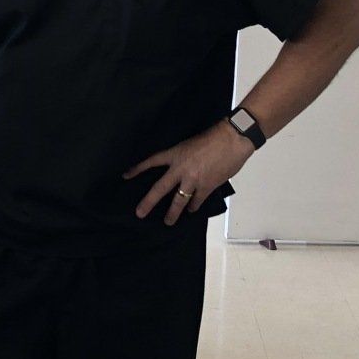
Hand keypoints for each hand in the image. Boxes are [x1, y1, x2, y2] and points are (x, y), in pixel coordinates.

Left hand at [125, 122, 254, 225]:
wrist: (233, 139)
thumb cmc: (215, 136)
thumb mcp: (191, 142)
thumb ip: (184, 156)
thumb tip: (183, 168)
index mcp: (176, 153)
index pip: (152, 161)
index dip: (138, 169)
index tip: (126, 176)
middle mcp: (181, 168)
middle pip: (160, 188)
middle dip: (149, 202)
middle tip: (140, 213)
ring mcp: (193, 180)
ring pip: (179, 201)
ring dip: (173, 213)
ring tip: (168, 221)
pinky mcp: (207, 187)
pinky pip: (196, 201)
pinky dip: (194, 206)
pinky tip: (192, 210)